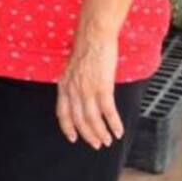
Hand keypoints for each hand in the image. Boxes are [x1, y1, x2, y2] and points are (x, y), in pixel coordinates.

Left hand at [56, 32, 121, 149]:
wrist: (94, 36)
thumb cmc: (86, 50)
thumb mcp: (73, 68)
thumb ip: (75, 83)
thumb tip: (80, 96)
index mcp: (64, 85)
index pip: (62, 112)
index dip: (67, 127)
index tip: (72, 138)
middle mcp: (73, 90)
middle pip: (79, 119)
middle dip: (88, 135)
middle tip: (97, 144)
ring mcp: (87, 89)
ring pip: (93, 119)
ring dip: (101, 133)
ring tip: (108, 140)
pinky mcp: (102, 87)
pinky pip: (108, 111)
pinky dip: (114, 124)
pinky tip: (119, 131)